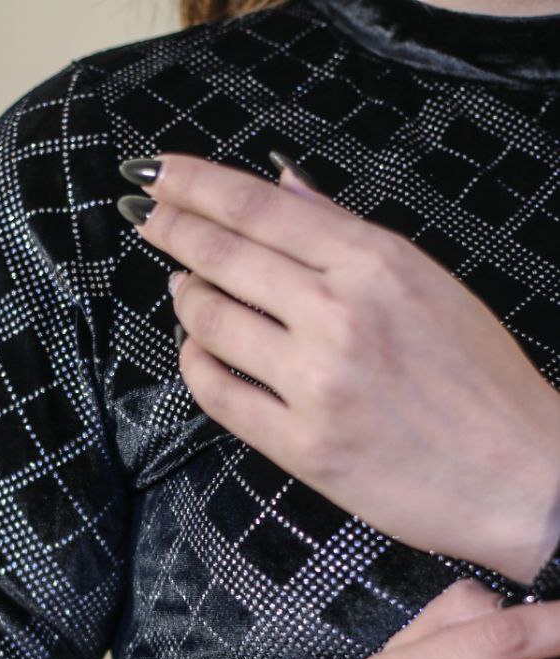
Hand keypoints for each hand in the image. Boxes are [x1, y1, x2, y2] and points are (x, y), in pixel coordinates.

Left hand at [125, 153, 559, 584]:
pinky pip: (218, 393)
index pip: (260, 208)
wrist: (520, 474)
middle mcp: (339, 315)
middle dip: (174, 231)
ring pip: (212, 322)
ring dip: (187, 299)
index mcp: (375, 263)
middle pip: (224, 258)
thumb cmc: (481, 379)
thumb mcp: (426, 282)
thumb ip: (347, 234)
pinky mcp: (302, 446)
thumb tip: (283, 186)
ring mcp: (316, 383)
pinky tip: (198, 351)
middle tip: (148, 218)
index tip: (160, 175)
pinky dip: (196, 364)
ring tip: (184, 288)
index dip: (197, 186)